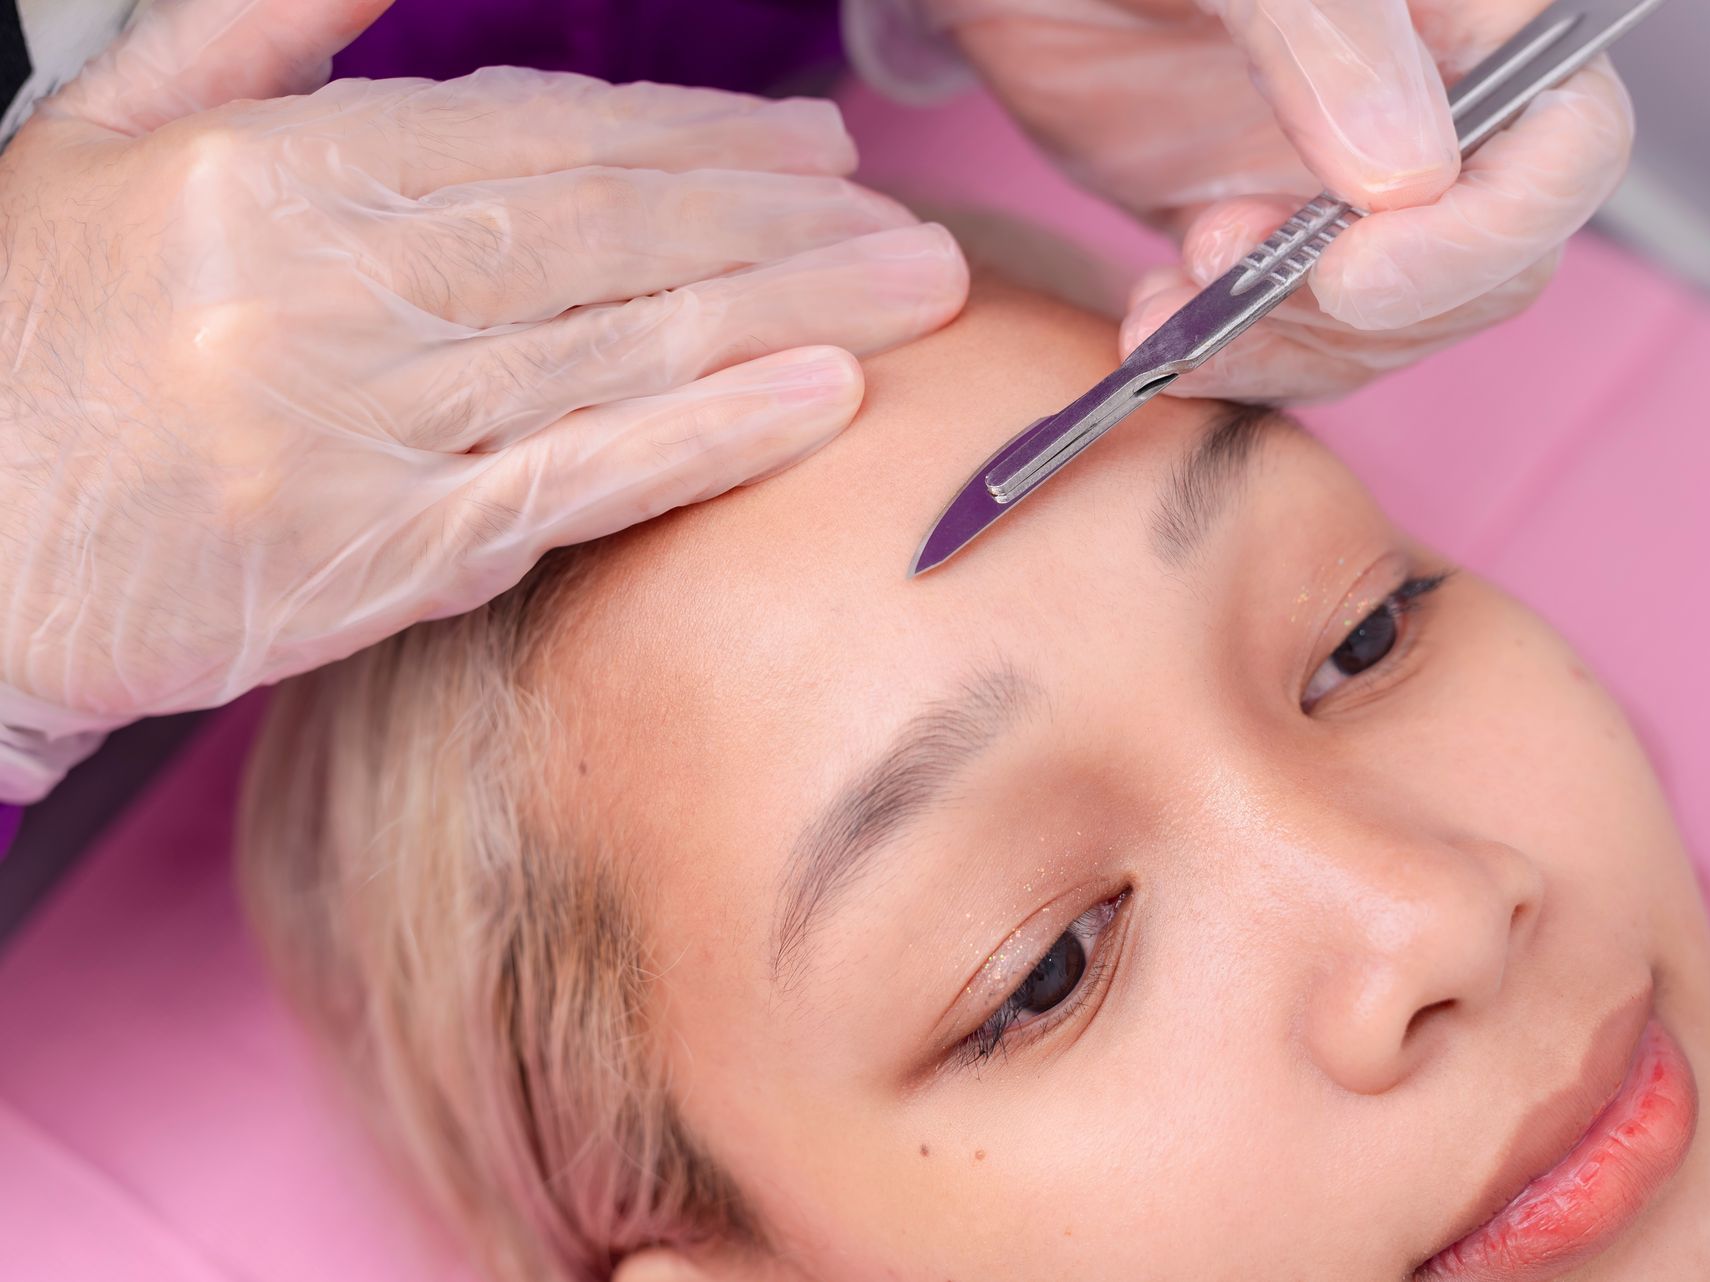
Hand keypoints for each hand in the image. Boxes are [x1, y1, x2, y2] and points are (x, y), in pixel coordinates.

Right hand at [0, 0, 966, 801]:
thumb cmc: (25, 346)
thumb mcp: (105, 138)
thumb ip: (257, 33)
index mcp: (268, 170)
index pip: (532, 137)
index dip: (691, 137)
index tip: (803, 147)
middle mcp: (327, 286)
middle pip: (608, 231)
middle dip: (776, 217)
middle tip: (895, 216)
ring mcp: (360, 425)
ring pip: (619, 344)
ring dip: (788, 310)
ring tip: (910, 290)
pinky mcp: (379, 556)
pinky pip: (579, 482)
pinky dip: (708, 436)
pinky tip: (820, 403)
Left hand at [918, 0, 1632, 398]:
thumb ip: (1321, 30)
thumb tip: (1412, 176)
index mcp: (1471, 11)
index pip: (1570, 142)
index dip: (1486, 232)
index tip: (1352, 274)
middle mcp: (1437, 100)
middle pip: (1494, 262)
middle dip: (1365, 305)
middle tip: (1218, 258)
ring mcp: (1354, 177)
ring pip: (1395, 324)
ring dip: (1285, 342)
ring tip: (1166, 298)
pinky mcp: (1270, 230)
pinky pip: (1297, 336)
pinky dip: (1234, 355)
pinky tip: (1155, 326)